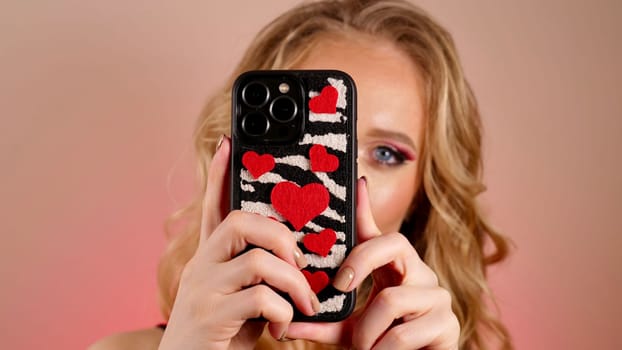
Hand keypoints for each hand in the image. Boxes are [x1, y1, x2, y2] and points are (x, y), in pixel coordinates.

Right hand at [158, 136, 319, 349]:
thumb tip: (296, 262)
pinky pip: (261, 298)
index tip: (228, 144)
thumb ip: (260, 277)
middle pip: (240, 222)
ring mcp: (203, 290)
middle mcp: (202, 267)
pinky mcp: (211, 315)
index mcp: (209, 259)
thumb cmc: (222, 336)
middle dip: (281, 236)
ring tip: (303, 305)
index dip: (219, 175)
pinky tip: (281, 328)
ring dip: (293, 284)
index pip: (213, 208)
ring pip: (259, 261)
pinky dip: (283, 312)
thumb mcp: (242, 300)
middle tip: (300, 263)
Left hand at [284, 178, 460, 348]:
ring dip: (367, 332)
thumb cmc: (380, 345)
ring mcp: (438, 297)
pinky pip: (404, 333)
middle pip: (394, 242)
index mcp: (396, 270)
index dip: (368, 208)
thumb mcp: (348, 329)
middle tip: (339, 287)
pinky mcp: (448, 325)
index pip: (382, 232)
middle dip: (360, 261)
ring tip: (363, 348)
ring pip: (391, 299)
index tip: (358, 185)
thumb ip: (321, 321)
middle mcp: (420, 274)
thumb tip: (282, 324)